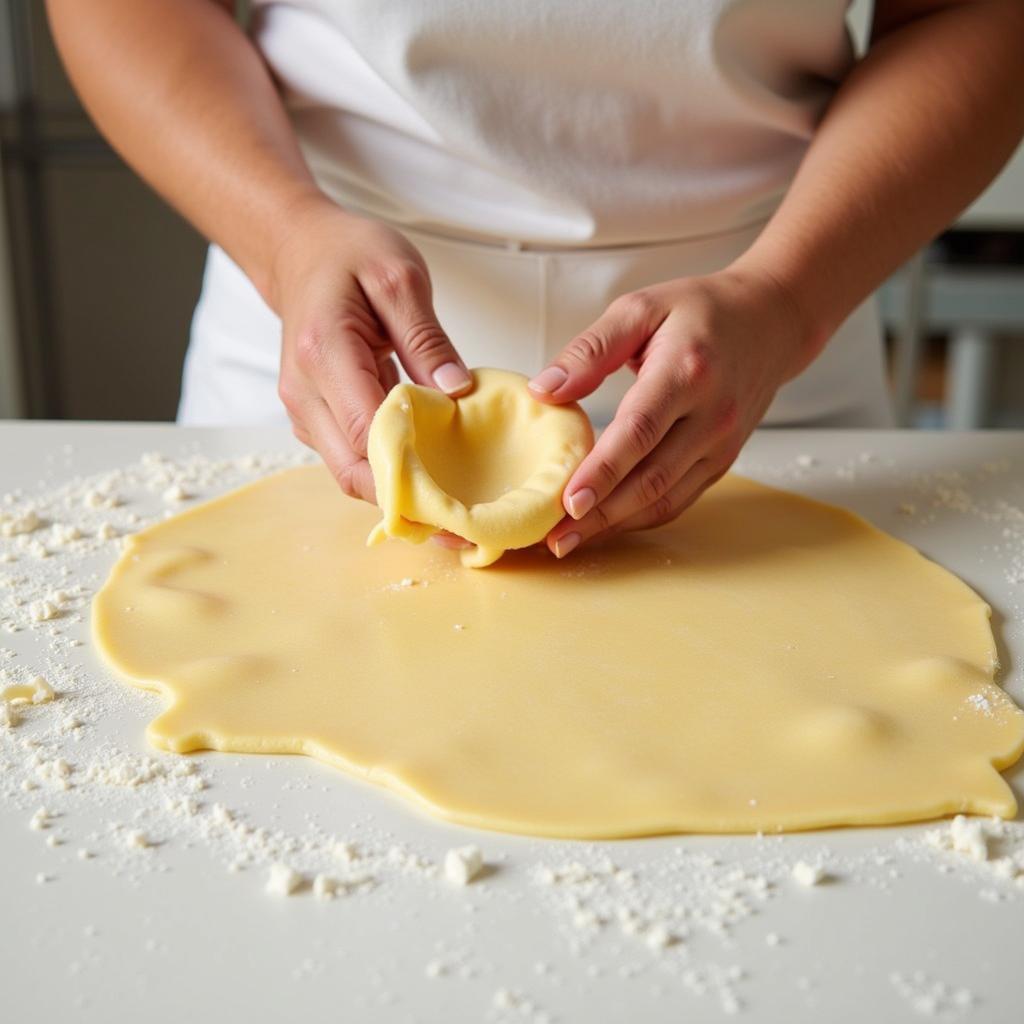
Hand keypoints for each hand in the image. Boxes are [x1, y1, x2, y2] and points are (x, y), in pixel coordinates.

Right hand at [271, 196, 471, 501]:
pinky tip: (425, 471)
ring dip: (395, 489)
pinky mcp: (313, 417)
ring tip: (448, 501)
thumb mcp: (400, 278)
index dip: (409, 469)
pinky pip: (349, 457)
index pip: (365, 433)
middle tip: (458, 517)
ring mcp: (304, 409)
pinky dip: (385, 471)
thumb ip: (427, 339)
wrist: (299, 251)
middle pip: (352, 469)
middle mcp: (304, 391)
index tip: (456, 491)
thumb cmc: (349, 255)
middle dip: (404, 497)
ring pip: (348, 472)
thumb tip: (456, 393)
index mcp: (325, 352)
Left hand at [528, 267, 809, 556]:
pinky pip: (678, 499)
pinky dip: (639, 518)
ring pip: (665, 498)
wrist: (771, 321)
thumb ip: (590, 350)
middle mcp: (712, 415)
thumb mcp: (640, 309)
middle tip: (554, 538)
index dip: (603, 471)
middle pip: (651, 477)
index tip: (568, 502)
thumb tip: (544, 390)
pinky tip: (605, 525)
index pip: (640, 431)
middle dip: (600, 514)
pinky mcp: (722, 461)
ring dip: (616, 526)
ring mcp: (721, 444)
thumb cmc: (700, 311)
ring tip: (571, 541)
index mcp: (687, 371)